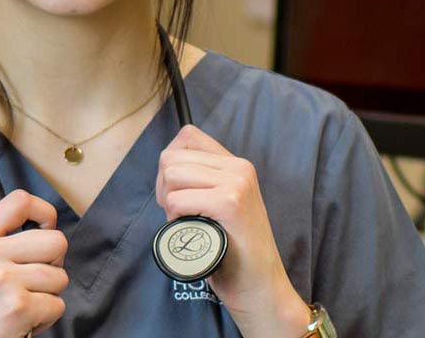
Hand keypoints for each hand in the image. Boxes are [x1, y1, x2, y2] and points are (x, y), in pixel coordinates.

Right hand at [0, 190, 68, 337]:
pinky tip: (23, 323)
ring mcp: (4, 280)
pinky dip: (45, 318)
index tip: (46, 230)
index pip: (21, 201)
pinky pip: (56, 305)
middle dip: (54, 264)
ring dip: (48, 296)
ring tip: (24, 307)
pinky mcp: (17, 307)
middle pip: (56, 241)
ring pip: (60, 277)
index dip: (45, 213)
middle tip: (37, 281)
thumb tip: (39, 231)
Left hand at [155, 126, 309, 337]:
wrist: (262, 287)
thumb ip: (205, 182)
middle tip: (178, 213)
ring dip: (168, 202)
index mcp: (237, 164)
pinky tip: (191, 231)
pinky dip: (174, 217)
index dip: (171, 163)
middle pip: (171, 156)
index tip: (177, 192)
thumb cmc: (235, 252)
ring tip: (186, 222)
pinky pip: (178, 200)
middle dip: (163, 186)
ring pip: (171, 175)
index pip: (187, 136)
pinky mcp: (230, 204)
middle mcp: (239, 167)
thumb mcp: (223, 204)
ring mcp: (236, 183)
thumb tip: (167, 168)